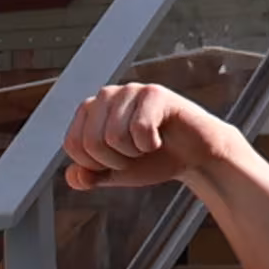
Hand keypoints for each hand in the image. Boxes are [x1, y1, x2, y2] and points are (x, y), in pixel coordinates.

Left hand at [55, 84, 233, 192]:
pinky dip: (150, 144)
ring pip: (113, 137)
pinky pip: (139, 129)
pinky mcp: (154, 93)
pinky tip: (160, 137)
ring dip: (135, 152)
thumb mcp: (114, 173)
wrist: (195, 157)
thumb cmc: (153, 160)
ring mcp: (130, 91)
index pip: (72, 145)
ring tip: (148, 144)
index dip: (96, 165)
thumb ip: (88, 177)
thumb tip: (74, 177)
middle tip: (136, 153)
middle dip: (115, 160)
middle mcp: (105, 95)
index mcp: (89, 111)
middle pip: (91, 142)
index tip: (118, 159)